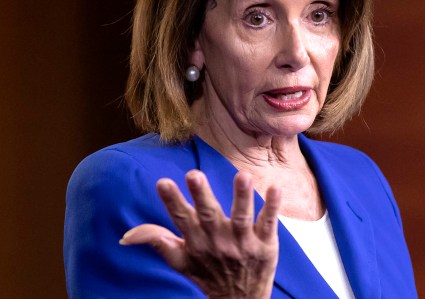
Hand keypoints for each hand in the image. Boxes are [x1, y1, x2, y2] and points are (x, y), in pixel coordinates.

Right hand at [120, 170, 280, 298]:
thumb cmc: (209, 274)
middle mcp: (219, 242)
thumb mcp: (180, 261)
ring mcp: (243, 244)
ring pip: (242, 218)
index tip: (163, 182)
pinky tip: (275, 188)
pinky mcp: (266, 245)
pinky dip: (272, 206)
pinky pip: (269, 223)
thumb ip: (158, 242)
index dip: (172, 201)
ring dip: (242, 196)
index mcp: (197, 243)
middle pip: (209, 216)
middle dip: (202, 195)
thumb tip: (126, 236)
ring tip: (243, 175)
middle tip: (194, 174)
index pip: (182, 219)